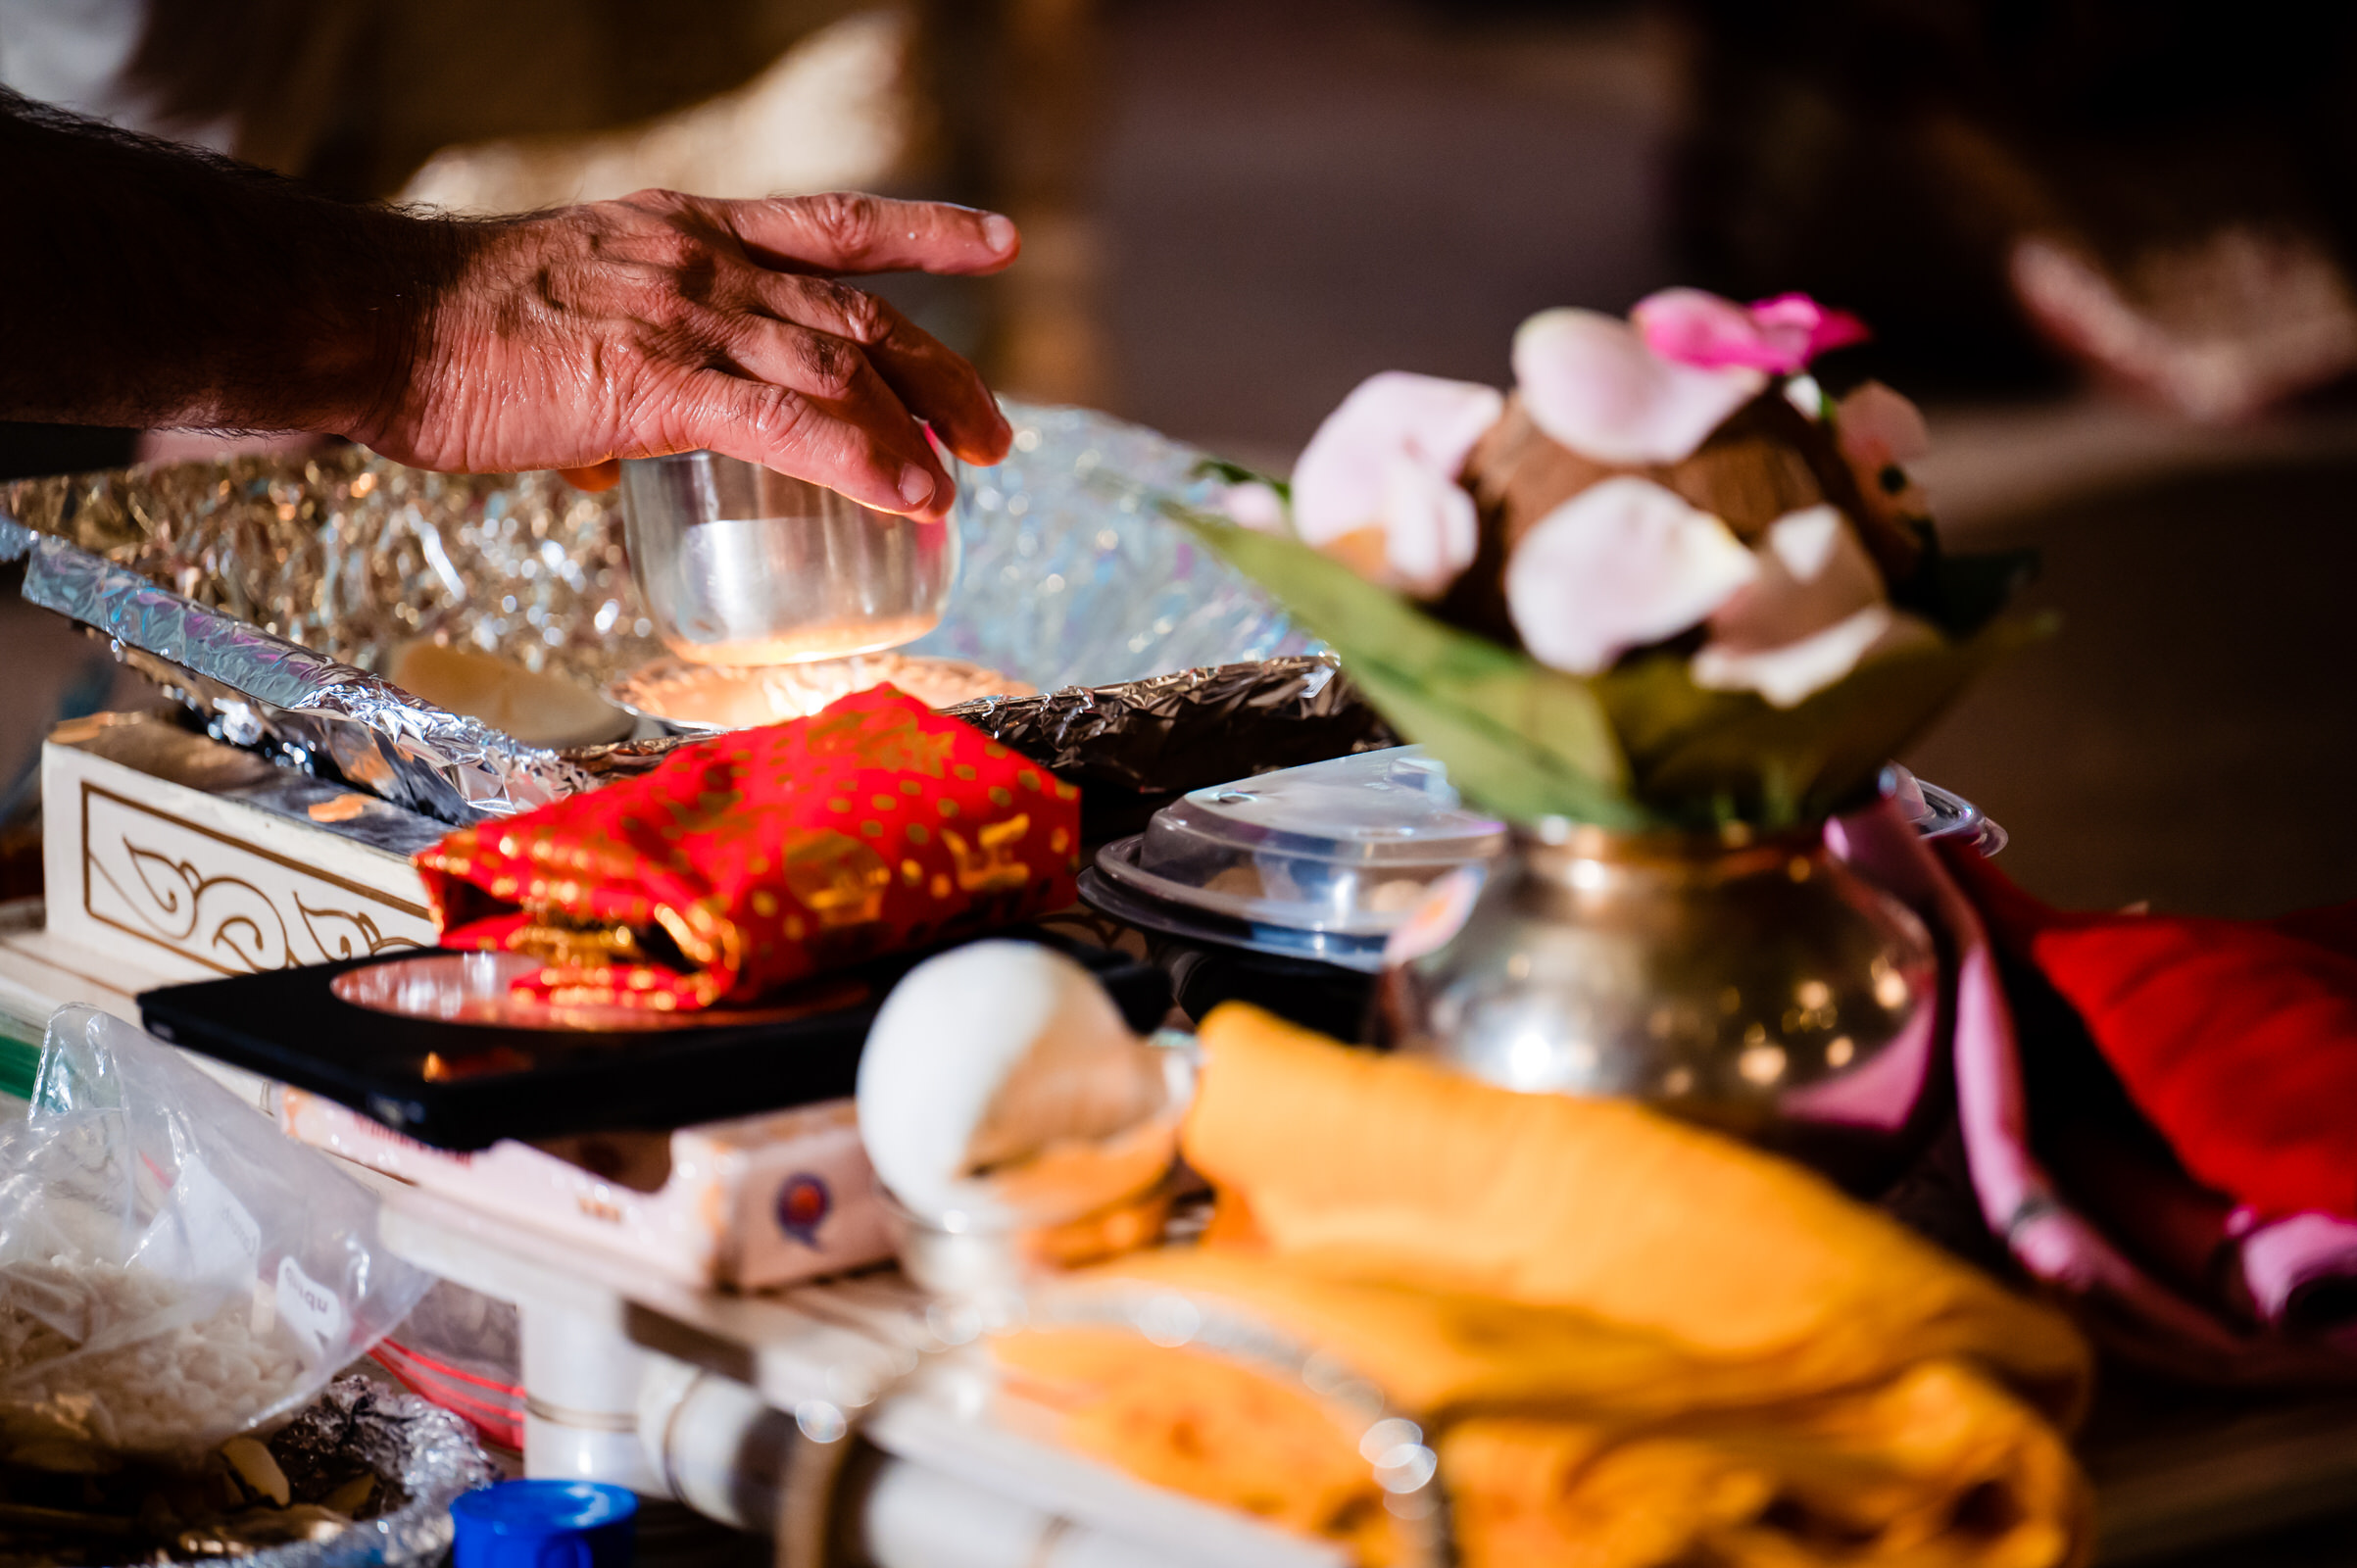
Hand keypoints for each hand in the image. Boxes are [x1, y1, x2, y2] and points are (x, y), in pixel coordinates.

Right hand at [356, 190, 1019, 518]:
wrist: (376, 320)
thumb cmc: (454, 335)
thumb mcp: (566, 327)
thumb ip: (620, 387)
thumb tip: (628, 461)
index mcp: (686, 236)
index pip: (832, 224)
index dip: (924, 234)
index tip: (995, 244)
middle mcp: (703, 265)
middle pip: (859, 314)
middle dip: (940, 373)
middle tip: (993, 433)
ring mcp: (683, 318)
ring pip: (835, 369)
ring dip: (914, 429)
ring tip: (964, 482)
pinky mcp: (654, 384)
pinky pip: (783, 424)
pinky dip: (858, 459)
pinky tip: (908, 493)